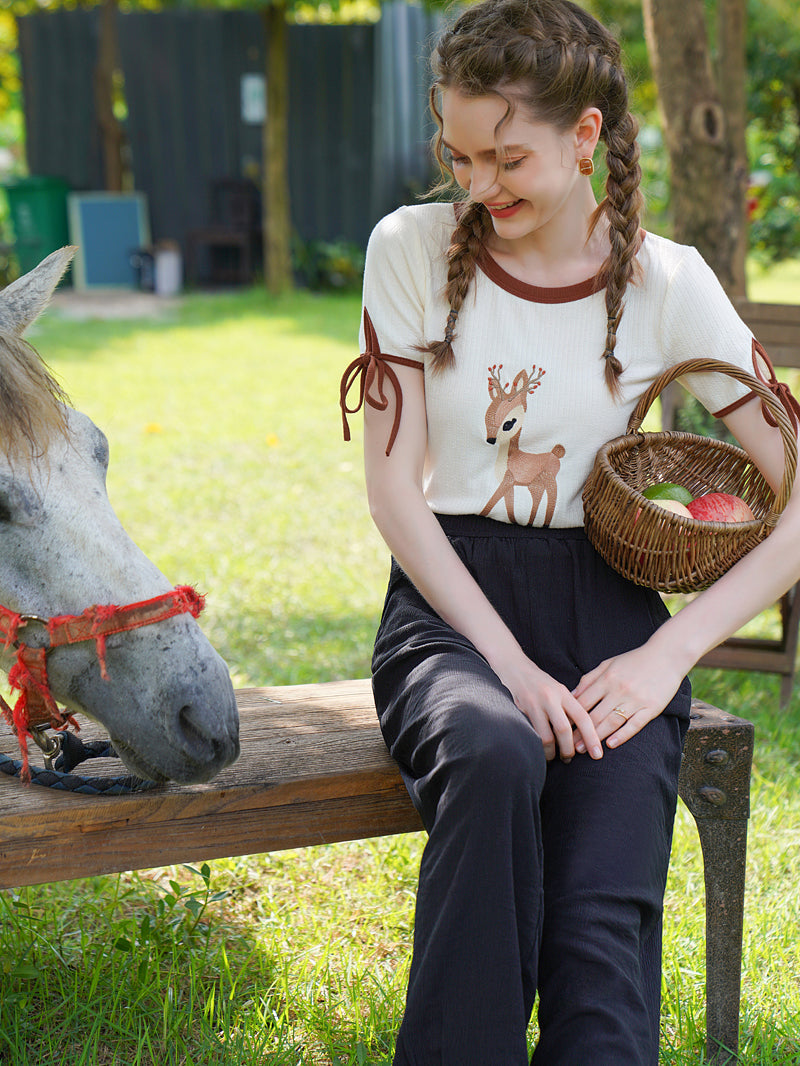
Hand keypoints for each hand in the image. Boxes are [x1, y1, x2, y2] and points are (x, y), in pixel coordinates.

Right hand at [498, 657, 603, 761]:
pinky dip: (538, 746)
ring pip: (546, 736)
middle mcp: (550, 698)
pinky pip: (532, 734)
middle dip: (568, 749)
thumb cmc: (540, 683)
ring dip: (551, 752)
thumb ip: (570, 707)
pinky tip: (540, 750)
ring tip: (554, 757)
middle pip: (564, 730)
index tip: (597, 755)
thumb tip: (585, 732)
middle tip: (570, 759)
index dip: (592, 738)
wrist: (515, 669)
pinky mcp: (521, 710)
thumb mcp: (559, 690)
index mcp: (563, 693)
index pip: (582, 718)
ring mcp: (535, 704)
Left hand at [571, 642, 685, 750]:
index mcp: (607, 678)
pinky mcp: (651, 708)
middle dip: (580, 733)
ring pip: (612, 722)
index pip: (584, 701)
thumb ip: (589, 679)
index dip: (571, 716)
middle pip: (595, 715)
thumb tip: (571, 694)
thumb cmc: (634, 660)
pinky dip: (622, 735)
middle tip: (569, 746)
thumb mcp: (608, 664)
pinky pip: (635, 724)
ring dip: (596, 737)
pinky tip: (611, 744)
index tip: (562, 728)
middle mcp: (619, 690)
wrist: (666, 656)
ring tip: (585, 750)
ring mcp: (636, 700)